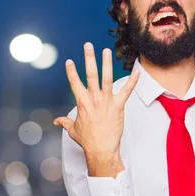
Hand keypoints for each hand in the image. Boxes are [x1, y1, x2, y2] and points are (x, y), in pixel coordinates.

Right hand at [53, 42, 139, 176]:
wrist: (101, 149)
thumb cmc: (88, 141)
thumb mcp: (73, 130)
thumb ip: (65, 122)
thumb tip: (57, 121)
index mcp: (82, 103)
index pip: (74, 83)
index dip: (71, 71)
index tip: (70, 61)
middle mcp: (94, 99)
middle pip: (90, 74)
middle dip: (89, 58)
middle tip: (88, 46)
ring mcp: (107, 101)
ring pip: (107, 78)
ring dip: (107, 63)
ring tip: (107, 51)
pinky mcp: (119, 106)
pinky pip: (127, 91)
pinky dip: (133, 80)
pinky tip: (137, 71)